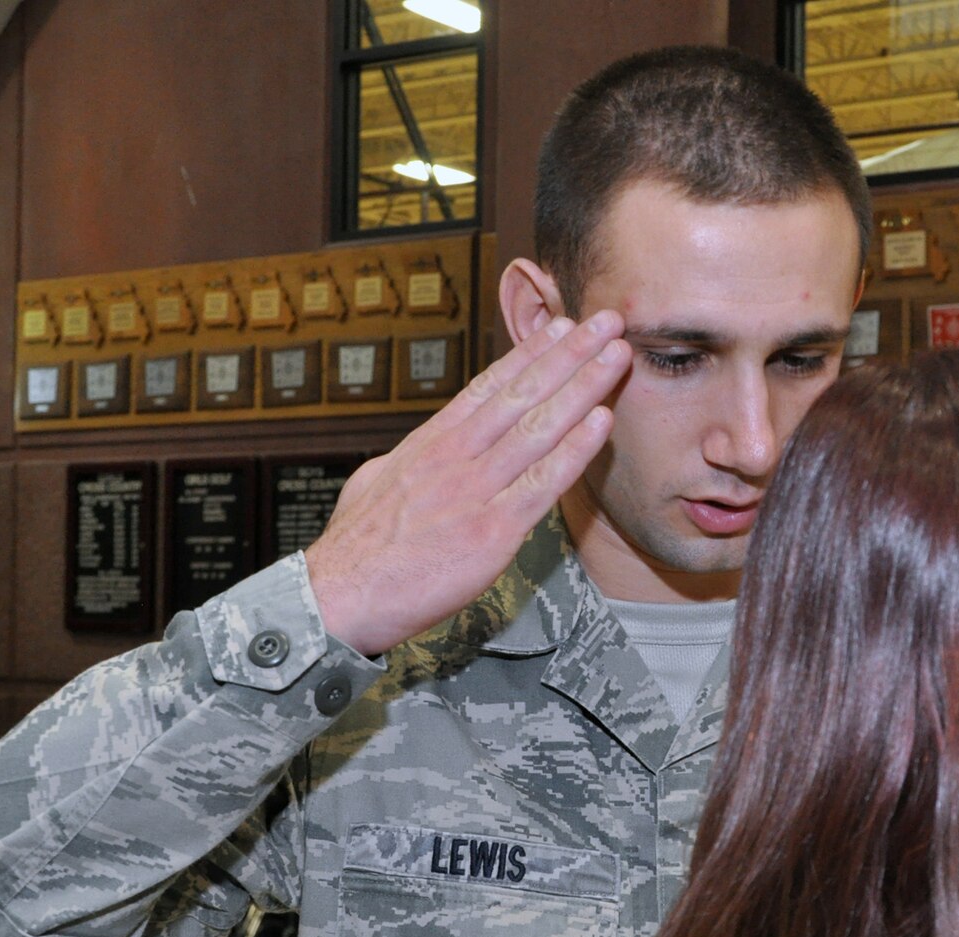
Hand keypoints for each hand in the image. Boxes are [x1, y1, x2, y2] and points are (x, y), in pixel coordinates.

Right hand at [306, 313, 631, 655]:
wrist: (341, 593)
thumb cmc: (357, 548)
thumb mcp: (376, 483)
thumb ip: (410, 462)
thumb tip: (419, 452)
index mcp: (430, 442)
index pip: (490, 386)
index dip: (530, 354)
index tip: (560, 328)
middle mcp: (456, 456)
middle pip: (523, 394)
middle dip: (569, 353)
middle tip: (606, 321)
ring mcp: (476, 490)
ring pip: (540, 427)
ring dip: (584, 387)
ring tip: (617, 355)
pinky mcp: (492, 529)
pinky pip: (544, 482)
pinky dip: (576, 449)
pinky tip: (602, 421)